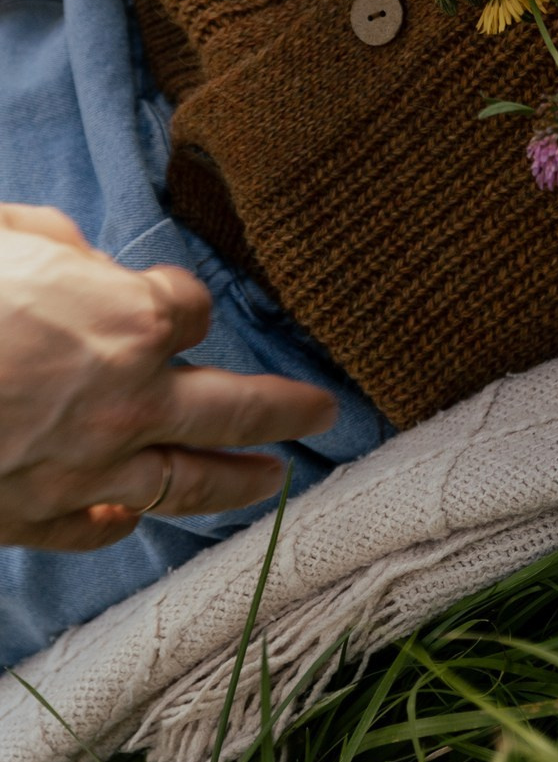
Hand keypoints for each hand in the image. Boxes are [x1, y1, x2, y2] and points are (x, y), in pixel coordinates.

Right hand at [0, 204, 335, 550]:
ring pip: (188, 482)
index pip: (196, 310)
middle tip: (323, 412)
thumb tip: (81, 263)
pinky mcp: (37, 514)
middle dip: (286, 408)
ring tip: (275, 479)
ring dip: (238, 482)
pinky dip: (119, 521)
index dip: (185, 302)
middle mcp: (130, 401)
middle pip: (236, 407)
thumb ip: (62, 250)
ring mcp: (88, 467)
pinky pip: (97, 525)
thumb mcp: (12, 236)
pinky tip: (136, 515)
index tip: (176, 302)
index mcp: (134, 321)